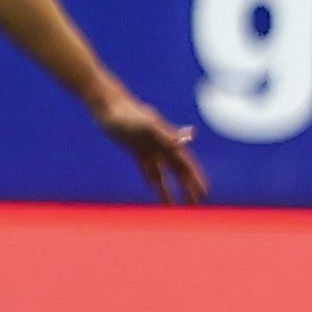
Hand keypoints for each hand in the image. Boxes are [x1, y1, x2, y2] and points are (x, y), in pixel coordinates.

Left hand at [90, 85, 203, 203]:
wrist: (107, 105)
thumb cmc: (126, 113)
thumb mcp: (146, 125)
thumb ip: (166, 134)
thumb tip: (187, 140)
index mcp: (168, 142)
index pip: (186, 165)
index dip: (196, 180)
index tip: (204, 194)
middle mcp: (162, 147)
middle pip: (179, 172)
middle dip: (188, 188)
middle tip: (195, 206)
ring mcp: (150, 149)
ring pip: (163, 173)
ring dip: (170, 189)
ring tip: (173, 206)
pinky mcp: (136, 149)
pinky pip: (148, 168)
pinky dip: (153, 179)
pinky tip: (154, 189)